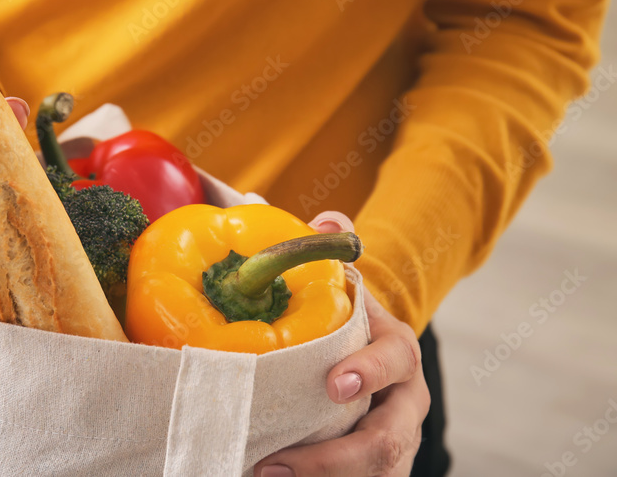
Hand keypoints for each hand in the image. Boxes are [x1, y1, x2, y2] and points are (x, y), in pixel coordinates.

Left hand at [254, 211, 429, 476]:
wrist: (368, 363)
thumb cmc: (346, 322)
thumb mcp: (342, 285)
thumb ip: (333, 248)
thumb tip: (327, 216)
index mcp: (399, 353)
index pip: (397, 361)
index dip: (370, 373)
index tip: (333, 385)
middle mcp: (404, 405)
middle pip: (387, 443)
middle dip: (334, 459)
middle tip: (275, 460)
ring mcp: (393, 445)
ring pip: (376, 475)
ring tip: (263, 473)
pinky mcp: (374, 472)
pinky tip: (267, 476)